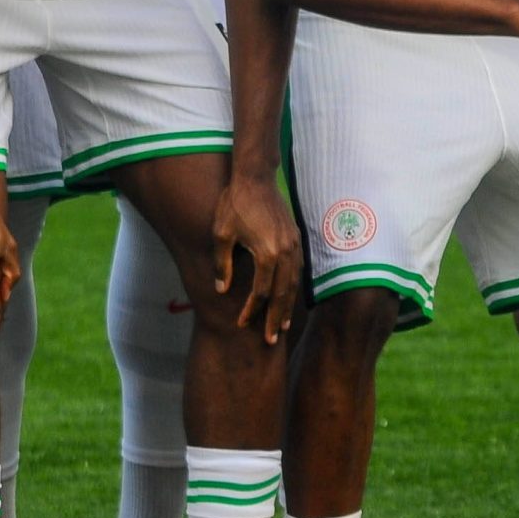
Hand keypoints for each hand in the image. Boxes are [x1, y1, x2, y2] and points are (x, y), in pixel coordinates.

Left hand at [210, 173, 301, 343]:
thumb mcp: (221, 234)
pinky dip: (294, 287)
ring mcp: (294, 245)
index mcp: (266, 253)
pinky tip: (289, 297)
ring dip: (288, 306)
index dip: (251, 310)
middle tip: (270, 340)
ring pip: (294, 283)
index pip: (260, 292)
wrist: (255, 177)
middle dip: (275, 318)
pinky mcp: (296, 238)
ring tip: (281, 325)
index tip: (241, 324)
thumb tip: (221, 290)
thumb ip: (222, 263)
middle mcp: (284, 252)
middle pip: (282, 294)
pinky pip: (298, 270)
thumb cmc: (234, 204)